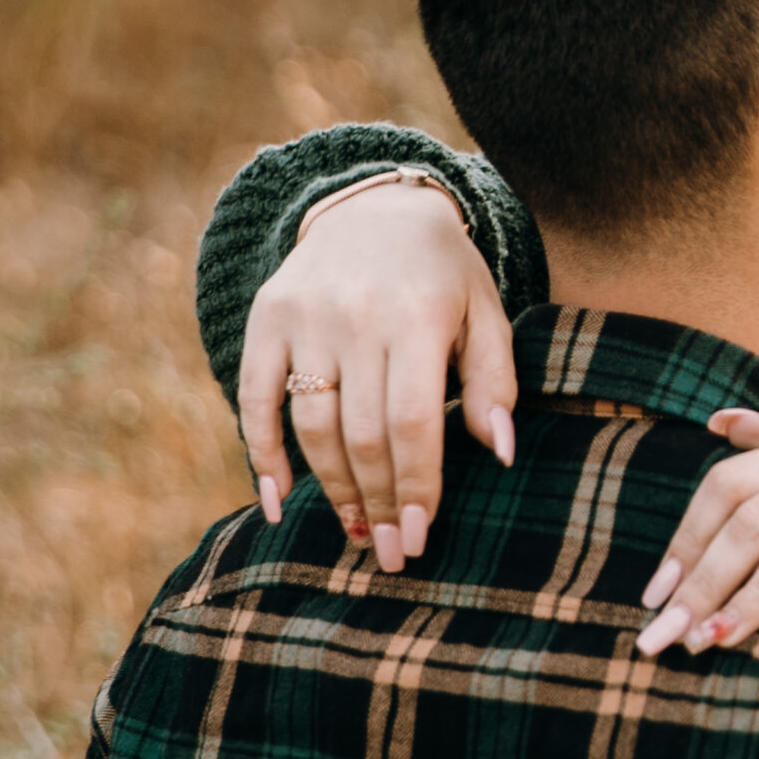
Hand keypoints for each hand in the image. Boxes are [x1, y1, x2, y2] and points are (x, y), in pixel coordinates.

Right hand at [237, 184, 516, 568]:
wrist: (374, 206)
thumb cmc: (443, 274)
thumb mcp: (485, 314)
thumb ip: (495, 382)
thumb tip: (502, 453)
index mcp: (419, 316)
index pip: (415, 422)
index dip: (417, 486)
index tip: (420, 537)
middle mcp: (357, 315)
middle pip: (362, 433)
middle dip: (378, 502)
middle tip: (390, 551)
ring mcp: (305, 316)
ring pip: (313, 424)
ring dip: (332, 488)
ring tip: (357, 529)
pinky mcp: (266, 318)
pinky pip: (256, 398)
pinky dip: (263, 453)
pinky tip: (278, 499)